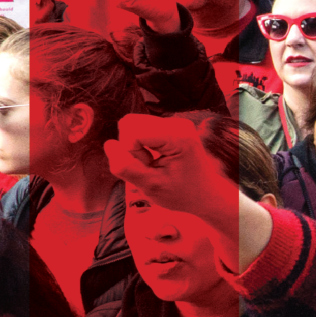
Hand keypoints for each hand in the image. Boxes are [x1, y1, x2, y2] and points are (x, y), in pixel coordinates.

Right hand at [104, 113, 241, 229]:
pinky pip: (141, 129)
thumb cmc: (183, 193)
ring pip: (132, 125)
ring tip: (153, 163)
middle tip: (149, 166)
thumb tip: (109, 145)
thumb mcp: (151, 187)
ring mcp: (175, 123)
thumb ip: (126, 167)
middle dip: (131, 147)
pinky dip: (141, 145)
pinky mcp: (170, 126)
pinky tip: (156, 159)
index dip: (130, 152)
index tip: (147, 167)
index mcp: (178, 136)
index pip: (132, 131)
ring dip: (135, 147)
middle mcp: (178, 123)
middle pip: (130, 123)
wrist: (206, 194)